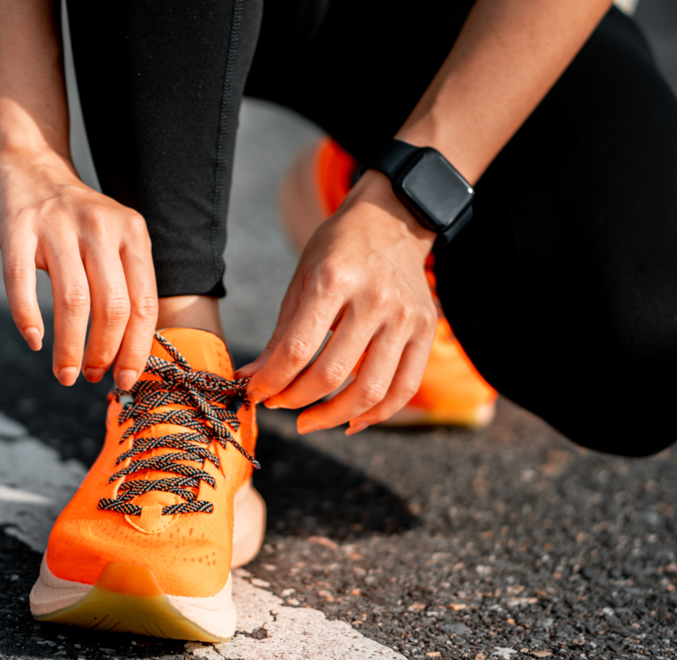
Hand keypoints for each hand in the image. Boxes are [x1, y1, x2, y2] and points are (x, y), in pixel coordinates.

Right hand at [0, 149, 157, 389]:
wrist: (28, 166)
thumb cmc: (73, 221)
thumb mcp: (113, 239)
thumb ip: (124, 283)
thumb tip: (129, 354)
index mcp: (132, 234)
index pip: (143, 304)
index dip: (135, 349)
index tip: (125, 379)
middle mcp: (100, 227)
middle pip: (113, 307)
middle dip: (103, 353)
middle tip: (89, 377)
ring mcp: (57, 225)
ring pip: (73, 301)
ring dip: (69, 347)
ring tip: (64, 373)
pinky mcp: (18, 227)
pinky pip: (22, 281)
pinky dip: (27, 317)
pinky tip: (33, 340)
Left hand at [237, 172, 436, 433]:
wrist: (393, 220)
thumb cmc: (337, 251)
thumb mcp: (301, 281)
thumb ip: (279, 336)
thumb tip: (251, 380)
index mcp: (334, 280)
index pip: (297, 349)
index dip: (271, 381)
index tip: (256, 393)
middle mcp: (374, 299)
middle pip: (332, 374)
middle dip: (296, 400)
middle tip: (279, 407)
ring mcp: (405, 317)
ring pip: (370, 390)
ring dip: (334, 417)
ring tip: (310, 421)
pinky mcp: (426, 330)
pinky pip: (404, 387)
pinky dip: (377, 414)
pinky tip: (351, 422)